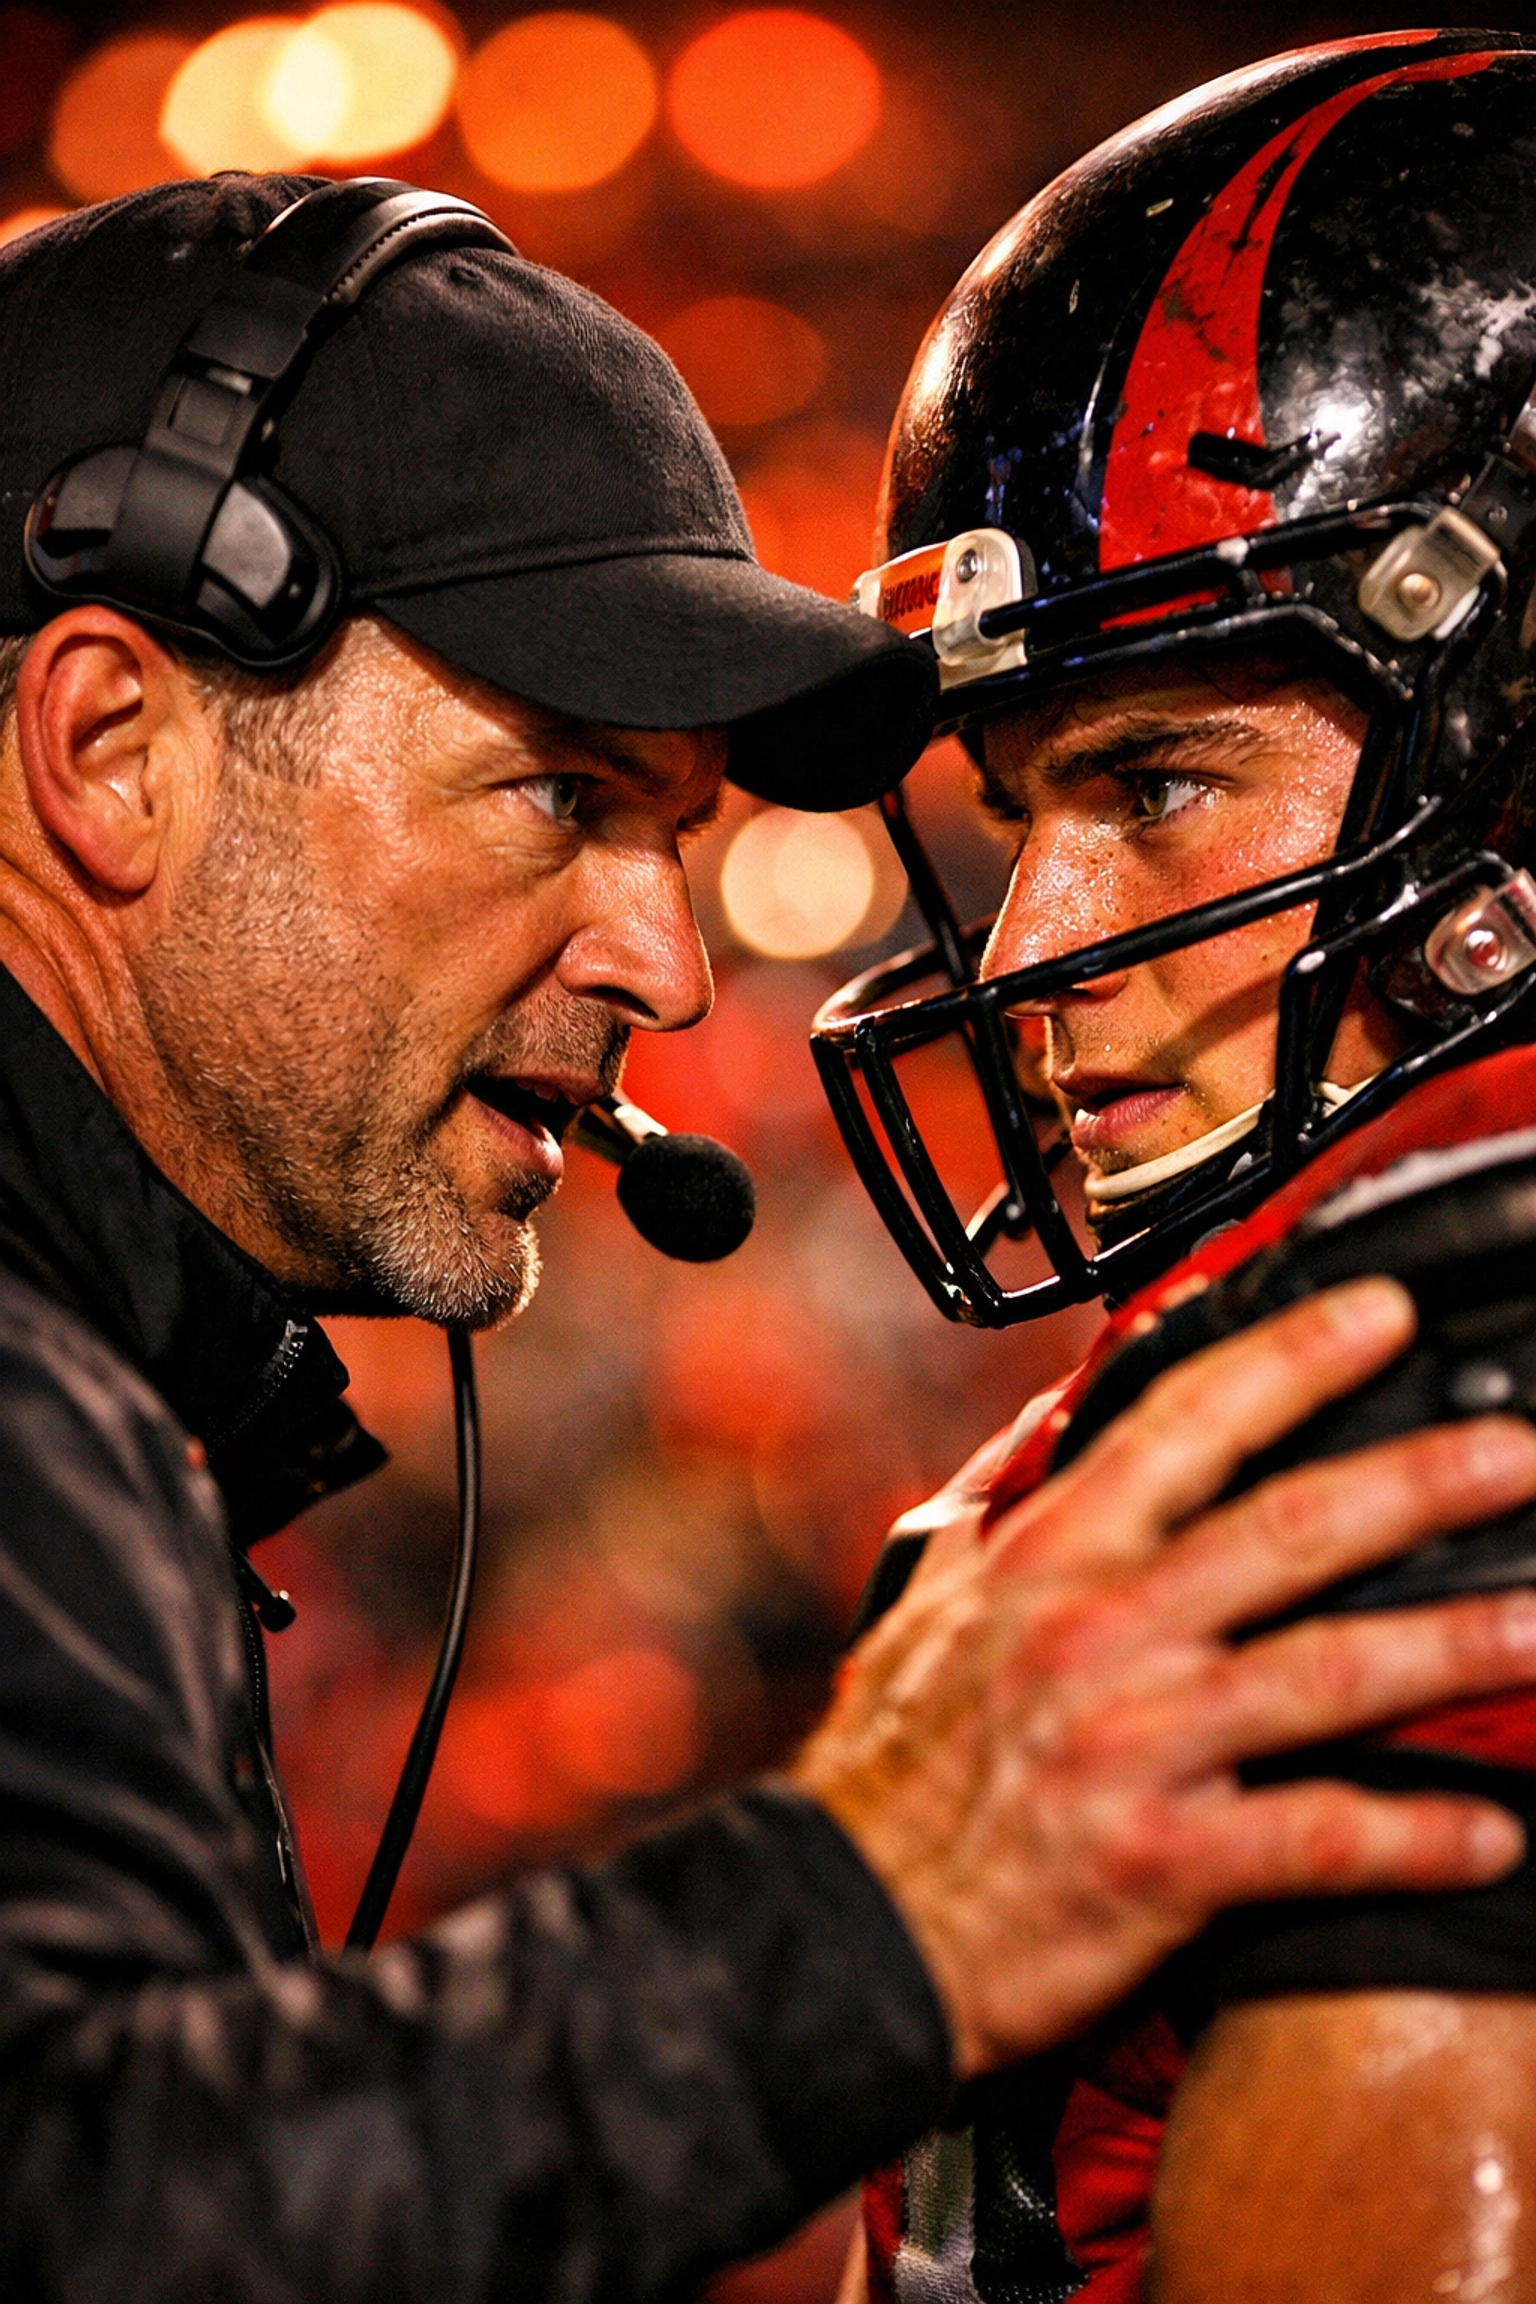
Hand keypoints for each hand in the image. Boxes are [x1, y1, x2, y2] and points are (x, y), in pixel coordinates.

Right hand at [792, 1278, 1535, 2077]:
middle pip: (1284, 1531)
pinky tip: (1494, 1831)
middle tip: (1518, 1453)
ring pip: (1322, 1674)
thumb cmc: (893, 1764)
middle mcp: (1097, 1632)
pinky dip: (1411, 1834)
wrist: (846, 1925)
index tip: (1382, 1314)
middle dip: (1416, 1483)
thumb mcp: (928, 1592)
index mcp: (1047, 1559)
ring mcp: (1132, 1744)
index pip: (1182, 1425)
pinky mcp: (1158, 1865)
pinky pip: (1311, 1838)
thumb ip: (1007, 1487)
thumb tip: (1066, 1405)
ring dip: (1454, 1646)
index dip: (1289, 1360)